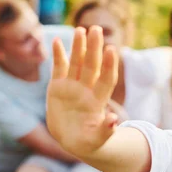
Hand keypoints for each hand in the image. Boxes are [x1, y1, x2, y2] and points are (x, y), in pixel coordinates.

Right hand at [46, 26, 119, 156]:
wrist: (73, 140)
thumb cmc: (88, 142)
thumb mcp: (97, 140)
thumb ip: (105, 130)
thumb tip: (114, 120)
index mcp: (97, 101)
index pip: (105, 79)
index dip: (109, 65)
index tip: (112, 49)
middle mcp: (86, 90)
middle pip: (92, 66)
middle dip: (94, 48)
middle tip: (97, 29)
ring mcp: (72, 87)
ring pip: (76, 63)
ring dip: (78, 46)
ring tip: (80, 29)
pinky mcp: (58, 87)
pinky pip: (59, 68)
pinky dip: (58, 55)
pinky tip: (57, 41)